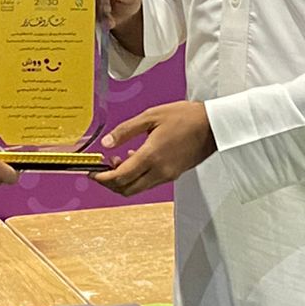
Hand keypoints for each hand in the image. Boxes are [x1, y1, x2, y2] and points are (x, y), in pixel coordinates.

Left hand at [91, 102, 214, 196]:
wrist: (213, 125)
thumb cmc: (185, 117)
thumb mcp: (150, 116)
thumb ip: (125, 130)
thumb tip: (106, 143)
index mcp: (151, 156)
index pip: (120, 177)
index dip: (102, 177)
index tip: (92, 172)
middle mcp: (159, 171)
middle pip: (126, 189)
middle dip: (109, 183)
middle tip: (101, 169)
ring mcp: (167, 175)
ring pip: (137, 188)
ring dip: (123, 180)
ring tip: (117, 160)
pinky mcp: (173, 175)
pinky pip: (149, 182)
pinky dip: (137, 176)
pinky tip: (134, 158)